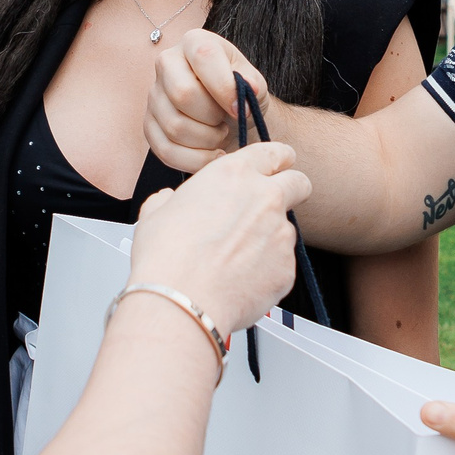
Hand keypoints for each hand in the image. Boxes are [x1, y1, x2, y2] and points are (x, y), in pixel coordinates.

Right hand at [126, 140, 312, 336]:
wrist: (181, 301)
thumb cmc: (167, 257)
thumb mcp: (156, 213)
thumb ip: (171, 200)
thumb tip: (167, 201)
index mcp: (234, 174)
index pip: (274, 153)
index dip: (278, 160)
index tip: (277, 167)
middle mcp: (265, 198)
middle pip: (299, 183)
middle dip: (293, 190)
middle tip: (274, 205)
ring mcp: (280, 233)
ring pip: (286, 229)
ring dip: (270, 238)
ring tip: (236, 259)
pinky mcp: (287, 268)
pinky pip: (282, 265)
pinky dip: (266, 271)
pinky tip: (239, 280)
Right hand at [146, 29, 268, 171]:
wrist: (229, 116)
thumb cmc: (239, 94)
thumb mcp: (254, 83)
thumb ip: (252, 83)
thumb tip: (249, 87)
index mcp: (195, 42)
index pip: (203, 57)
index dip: (224, 87)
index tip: (242, 109)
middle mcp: (167, 63)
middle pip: (182, 94)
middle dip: (213, 116)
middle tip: (226, 120)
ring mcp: (154, 95)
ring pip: (175, 126)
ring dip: (207, 140)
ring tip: (220, 133)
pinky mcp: (149, 125)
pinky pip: (166, 150)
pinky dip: (195, 160)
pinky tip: (211, 154)